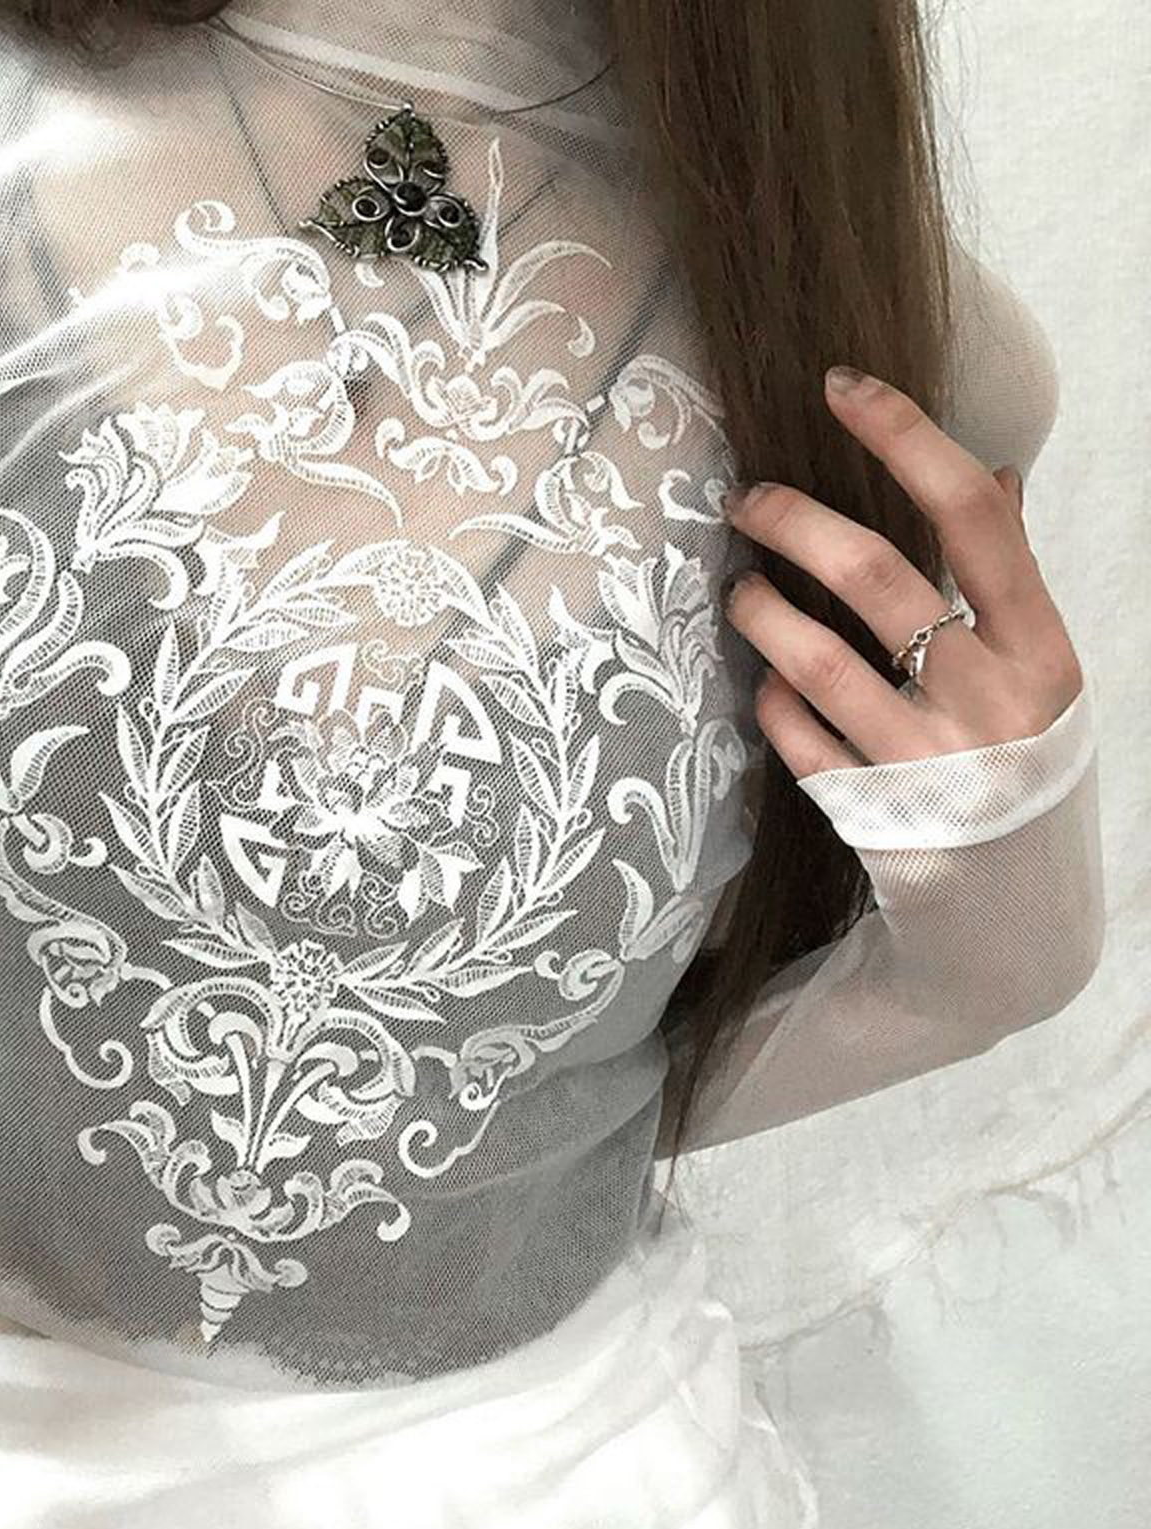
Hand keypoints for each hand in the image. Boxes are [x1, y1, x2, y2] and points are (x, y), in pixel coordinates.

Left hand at [720, 365, 1084, 780]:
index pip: (973, 515)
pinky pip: (794, 735)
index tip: (840, 387)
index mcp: (1040, 645)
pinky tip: (765, 682)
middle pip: (874, 575)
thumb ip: (1006, 576)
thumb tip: (993, 471)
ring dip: (760, 610)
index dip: (905, 438)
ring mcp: (924, 757)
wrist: (1013, 893)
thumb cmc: (1020, 753)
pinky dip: (770, 700)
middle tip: (746, 499)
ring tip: (738, 588)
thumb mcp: (1039, 664)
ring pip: (815, 659)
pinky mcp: (869, 806)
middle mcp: (987, 696)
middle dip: (793, 523)